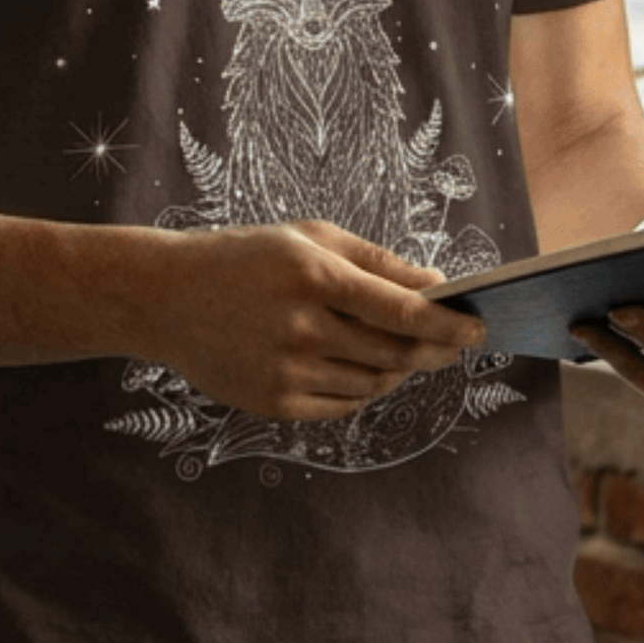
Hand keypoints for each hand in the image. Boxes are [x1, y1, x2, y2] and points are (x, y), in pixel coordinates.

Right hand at [140, 221, 481, 422]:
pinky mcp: (273, 403)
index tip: (477, 327)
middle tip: (450, 341)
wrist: (166, 298)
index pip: (402, 310)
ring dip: (396, 367)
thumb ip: (376, 261)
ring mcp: (286, 370)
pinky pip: (343, 405)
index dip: (449, 323)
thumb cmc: (247, 259)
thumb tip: (438, 286)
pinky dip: (362, 388)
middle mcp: (301, 327)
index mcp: (313, 276)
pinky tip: (352, 365)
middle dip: (431, 348)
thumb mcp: (308, 238)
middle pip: (395, 351)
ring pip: (374, 381)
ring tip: (389, 346)